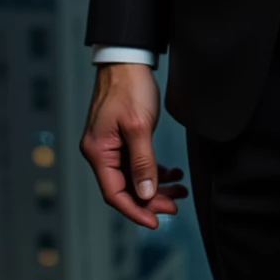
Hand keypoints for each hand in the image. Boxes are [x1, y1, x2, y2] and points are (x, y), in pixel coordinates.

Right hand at [79, 62, 188, 228]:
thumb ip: (143, 162)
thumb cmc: (129, 87)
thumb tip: (146, 194)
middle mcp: (101, 152)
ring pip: (134, 176)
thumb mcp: (139, 126)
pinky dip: (154, 169)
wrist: (127, 59)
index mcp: (98, 152)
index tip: (157, 221)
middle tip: (176, 205)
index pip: (115, 193)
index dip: (136, 210)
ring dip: (156, 185)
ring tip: (180, 189)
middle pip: (125, 187)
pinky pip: (137, 162)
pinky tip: (173, 173)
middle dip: (151, 199)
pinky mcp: (122, 138)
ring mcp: (111, 145)